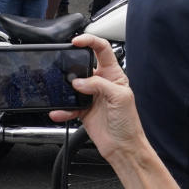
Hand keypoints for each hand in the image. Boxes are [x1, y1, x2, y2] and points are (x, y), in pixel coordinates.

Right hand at [49, 35, 142, 162]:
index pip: (102, 50)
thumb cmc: (129, 123)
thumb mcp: (120, 97)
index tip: (76, 42)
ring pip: (72, 85)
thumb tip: (79, 81)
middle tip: (64, 65)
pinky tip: (59, 111)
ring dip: (64, 89)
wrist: (123, 147)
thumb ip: (99, 84)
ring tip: (62, 92)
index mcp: (114, 75)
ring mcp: (91, 96)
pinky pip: (68, 106)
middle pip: (83, 65)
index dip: (90, 41)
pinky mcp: (82, 110)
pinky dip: (61, 109)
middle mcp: (101, 83)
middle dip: (72, 64)